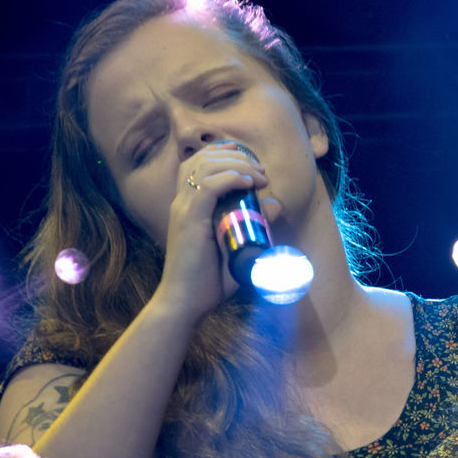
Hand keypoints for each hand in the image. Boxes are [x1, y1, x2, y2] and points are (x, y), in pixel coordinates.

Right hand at [154, 142, 268, 319]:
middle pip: (201, 158)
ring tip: (258, 175)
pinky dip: (229, 179)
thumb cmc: (208, 281)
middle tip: (260, 170)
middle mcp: (182, 203)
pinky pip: (207, 187)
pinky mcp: (189, 221)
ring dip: (235, 164)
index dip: (224, 154)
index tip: (252, 164)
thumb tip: (276, 204)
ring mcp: (183, 210)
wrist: (185, 303)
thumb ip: (256, 225)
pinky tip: (247, 183)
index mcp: (187, 206)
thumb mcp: (237, 247)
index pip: (198, 163)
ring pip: (204, 167)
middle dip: (233, 155)